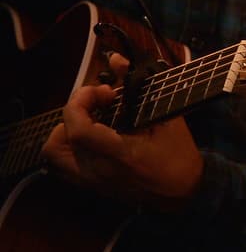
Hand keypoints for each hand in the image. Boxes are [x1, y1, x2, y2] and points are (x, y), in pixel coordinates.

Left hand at [41, 53, 204, 206]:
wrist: (184, 192)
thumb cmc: (179, 155)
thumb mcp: (167, 118)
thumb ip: (139, 87)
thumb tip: (116, 59)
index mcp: (119, 155)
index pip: (78, 130)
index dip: (81, 102)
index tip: (102, 91)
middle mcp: (98, 171)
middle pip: (56, 143)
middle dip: (71, 116)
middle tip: (96, 108)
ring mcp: (91, 181)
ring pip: (54, 157)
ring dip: (65, 133)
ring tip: (90, 122)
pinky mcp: (91, 186)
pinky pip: (62, 166)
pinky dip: (68, 147)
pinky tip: (90, 138)